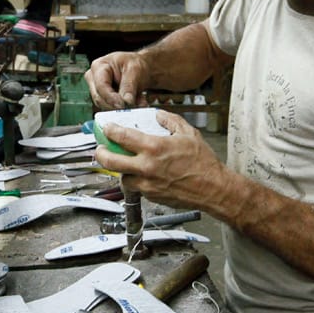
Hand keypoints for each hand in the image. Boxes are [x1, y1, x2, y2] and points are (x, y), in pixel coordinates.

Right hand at [85, 51, 148, 109]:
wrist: (140, 69)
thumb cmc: (134, 64)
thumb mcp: (135, 70)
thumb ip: (129, 86)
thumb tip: (127, 101)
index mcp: (98, 66)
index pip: (101, 86)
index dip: (111, 98)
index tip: (123, 105)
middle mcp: (94, 79)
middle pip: (100, 98)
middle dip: (117, 105)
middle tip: (133, 107)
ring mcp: (97, 91)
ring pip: (105, 106)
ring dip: (123, 108)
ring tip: (140, 102)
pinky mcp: (104, 100)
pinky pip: (111, 110)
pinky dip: (125, 109)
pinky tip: (137, 103)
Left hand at [93, 111, 223, 209]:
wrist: (213, 189)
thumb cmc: (203, 163)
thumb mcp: (189, 134)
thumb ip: (170, 121)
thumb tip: (158, 115)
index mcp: (154, 148)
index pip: (121, 137)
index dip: (110, 131)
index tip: (107, 128)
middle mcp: (146, 167)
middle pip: (110, 161)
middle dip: (100, 154)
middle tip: (101, 150)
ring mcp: (147, 184)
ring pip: (121, 178)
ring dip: (120, 170)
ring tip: (124, 164)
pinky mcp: (151, 197)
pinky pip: (136, 188)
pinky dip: (135, 181)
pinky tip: (143, 175)